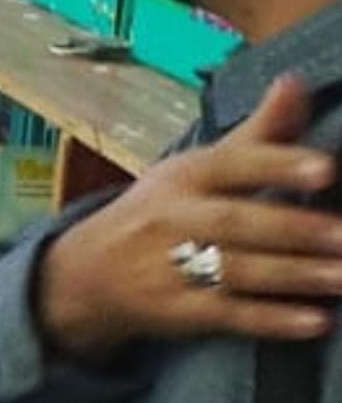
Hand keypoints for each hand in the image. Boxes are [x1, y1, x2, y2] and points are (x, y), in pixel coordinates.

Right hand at [38, 79, 341, 360]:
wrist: (84, 276)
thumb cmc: (161, 213)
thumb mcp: (197, 168)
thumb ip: (258, 134)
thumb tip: (296, 81)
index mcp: (184, 176)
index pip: (232, 164)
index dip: (277, 165)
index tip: (326, 169)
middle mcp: (172, 219)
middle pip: (236, 223)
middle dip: (295, 230)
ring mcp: (170, 269)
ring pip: (238, 271)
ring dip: (295, 276)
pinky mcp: (178, 312)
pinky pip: (228, 316)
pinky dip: (271, 320)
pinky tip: (314, 321)